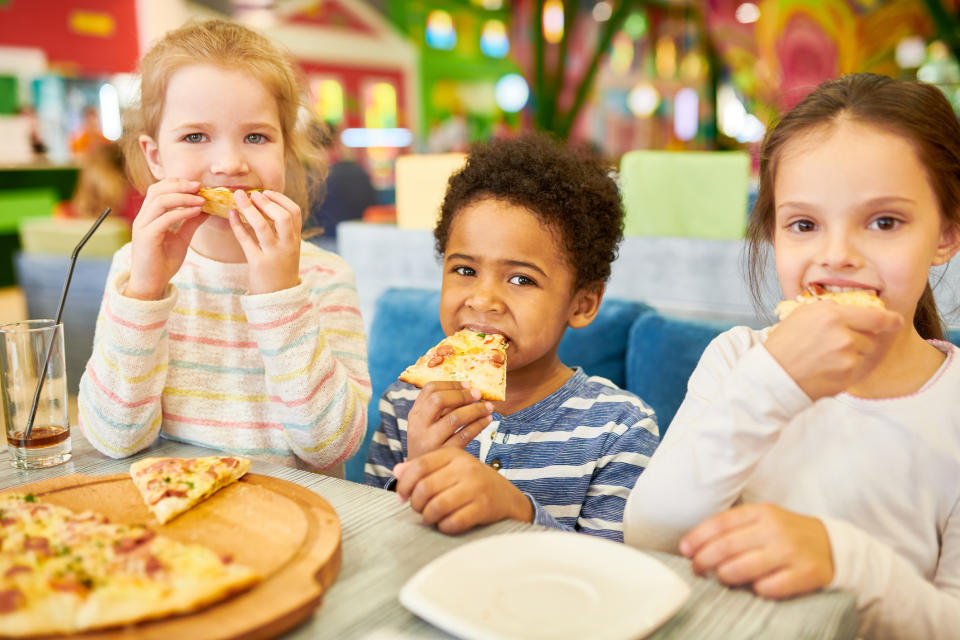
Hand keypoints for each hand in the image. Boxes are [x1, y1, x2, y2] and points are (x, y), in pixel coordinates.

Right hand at [125, 179, 205, 299]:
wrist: (151, 284)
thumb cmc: (163, 262)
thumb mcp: (181, 238)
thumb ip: (190, 223)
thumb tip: (206, 209)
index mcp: (148, 216)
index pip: (158, 190)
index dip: (177, 183)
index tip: (197, 185)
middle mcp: (142, 218)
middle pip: (157, 191)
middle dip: (180, 185)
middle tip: (200, 186)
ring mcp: (142, 227)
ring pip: (160, 202)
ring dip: (183, 197)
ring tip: (201, 199)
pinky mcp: (146, 238)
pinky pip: (164, 219)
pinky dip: (182, 213)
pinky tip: (196, 212)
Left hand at [228, 189, 301, 293]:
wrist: (279, 299)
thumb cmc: (280, 271)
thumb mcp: (288, 250)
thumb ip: (283, 232)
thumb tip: (268, 207)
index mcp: (296, 240)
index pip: (294, 212)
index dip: (280, 199)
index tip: (266, 192)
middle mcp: (287, 246)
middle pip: (282, 217)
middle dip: (266, 202)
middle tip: (252, 194)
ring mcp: (273, 255)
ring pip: (262, 227)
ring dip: (249, 208)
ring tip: (238, 197)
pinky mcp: (258, 263)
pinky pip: (246, 240)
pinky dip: (237, 225)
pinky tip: (231, 215)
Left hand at [393, 448, 533, 533]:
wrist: (507, 497)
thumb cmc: (472, 483)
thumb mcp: (450, 468)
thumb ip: (422, 468)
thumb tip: (396, 471)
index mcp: (454, 455)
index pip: (418, 466)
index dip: (404, 484)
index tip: (401, 497)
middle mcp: (466, 468)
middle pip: (424, 488)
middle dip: (415, 504)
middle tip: (419, 509)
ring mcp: (476, 488)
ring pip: (436, 506)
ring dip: (428, 517)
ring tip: (431, 517)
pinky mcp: (484, 508)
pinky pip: (453, 522)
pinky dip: (444, 527)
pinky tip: (446, 524)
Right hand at [406, 382, 493, 458]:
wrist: (420, 476)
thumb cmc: (429, 445)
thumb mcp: (425, 425)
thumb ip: (439, 409)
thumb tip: (468, 389)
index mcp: (415, 414)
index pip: (429, 389)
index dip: (451, 384)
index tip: (467, 384)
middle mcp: (419, 426)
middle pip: (439, 400)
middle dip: (462, 395)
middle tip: (478, 394)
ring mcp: (430, 441)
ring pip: (455, 418)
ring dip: (475, 409)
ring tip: (488, 407)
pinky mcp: (443, 454)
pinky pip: (465, 435)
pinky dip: (479, 425)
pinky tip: (486, 421)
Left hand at [679, 503, 833, 598]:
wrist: (833, 546)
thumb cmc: (787, 534)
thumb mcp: (763, 520)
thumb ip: (734, 528)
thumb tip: (694, 545)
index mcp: (761, 512)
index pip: (720, 523)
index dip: (697, 538)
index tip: (684, 550)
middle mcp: (775, 529)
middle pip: (726, 546)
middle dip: (704, 560)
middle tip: (696, 569)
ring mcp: (791, 551)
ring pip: (743, 568)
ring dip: (725, 576)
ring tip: (721, 578)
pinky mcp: (805, 574)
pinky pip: (770, 587)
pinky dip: (756, 589)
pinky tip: (754, 587)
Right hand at [764, 301, 902, 399]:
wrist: (773, 376)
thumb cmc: (783, 344)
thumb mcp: (802, 315)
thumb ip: (830, 309)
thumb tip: (853, 309)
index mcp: (833, 316)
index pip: (875, 317)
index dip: (890, 319)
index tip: (896, 321)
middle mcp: (844, 336)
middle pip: (871, 337)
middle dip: (859, 339)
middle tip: (835, 344)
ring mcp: (847, 358)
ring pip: (864, 354)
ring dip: (852, 355)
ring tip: (826, 358)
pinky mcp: (847, 377)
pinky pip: (856, 370)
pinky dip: (845, 370)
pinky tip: (825, 369)